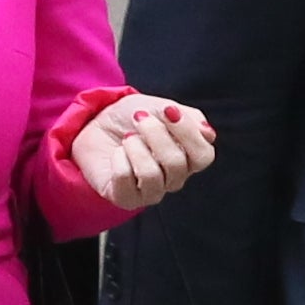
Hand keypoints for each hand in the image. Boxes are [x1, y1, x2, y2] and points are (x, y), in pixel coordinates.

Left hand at [73, 96, 218, 213]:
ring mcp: (150, 192)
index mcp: (188, 157)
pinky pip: (125, 181)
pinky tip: (116, 153)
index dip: (188, 133)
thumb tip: (208, 133)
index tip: (168, 110)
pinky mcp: (125, 198)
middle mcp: (173, 178)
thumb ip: (188, 118)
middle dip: (156, 135)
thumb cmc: (132, 118)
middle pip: (177, 164)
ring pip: (152, 176)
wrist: (96, 123)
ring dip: (136, 148)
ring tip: (127, 138)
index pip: (203, 156)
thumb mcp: (161, 107)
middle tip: (139, 119)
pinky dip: (119, 159)